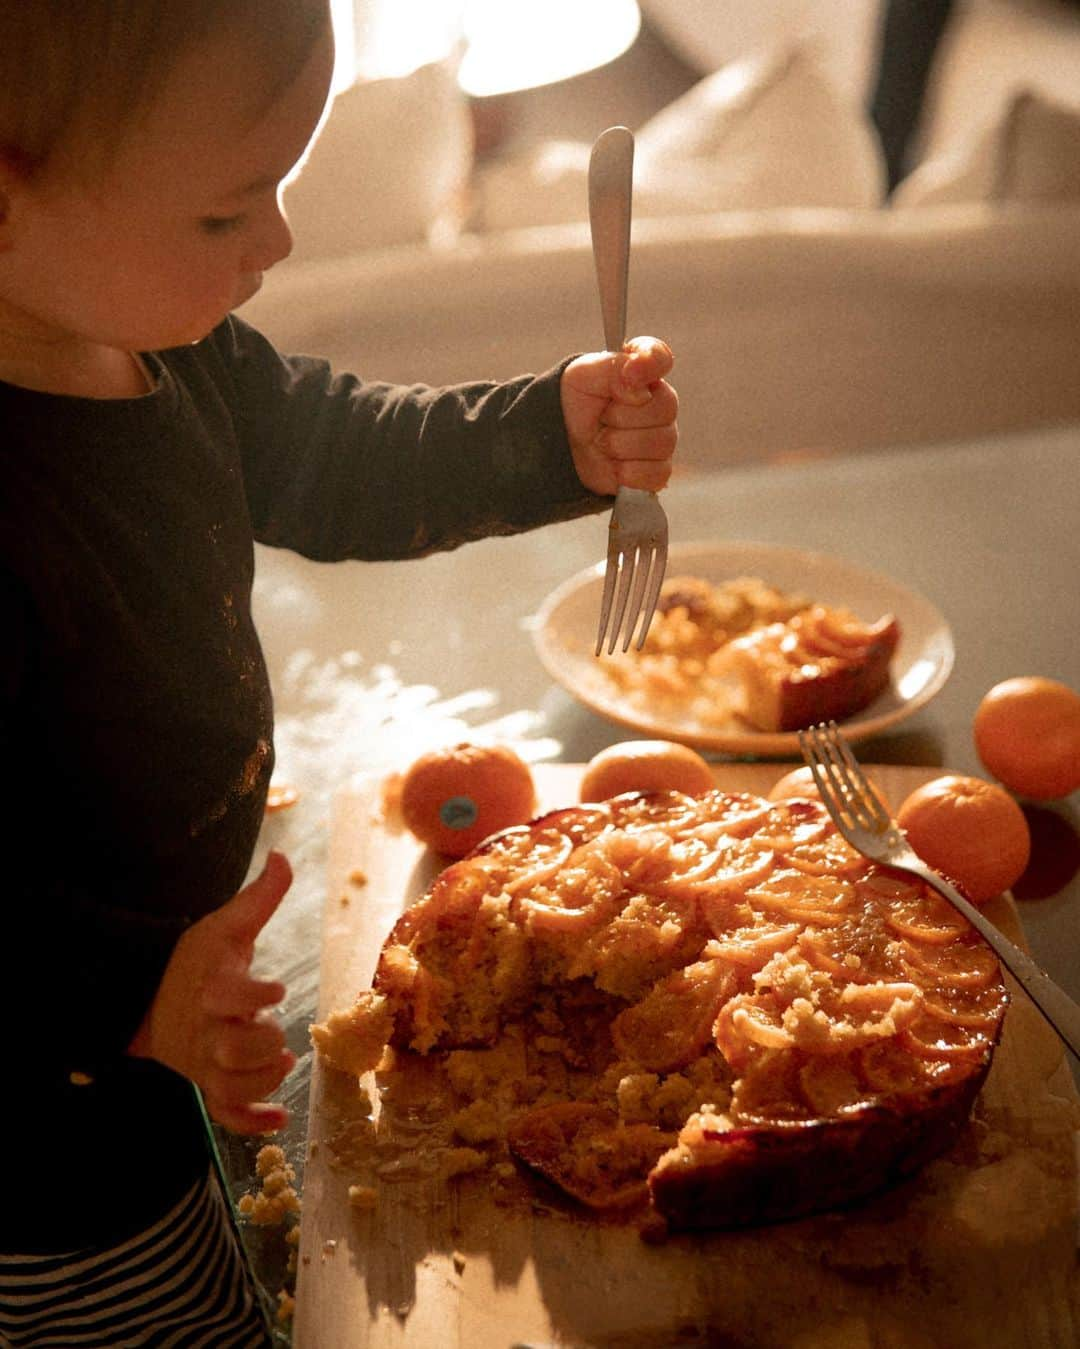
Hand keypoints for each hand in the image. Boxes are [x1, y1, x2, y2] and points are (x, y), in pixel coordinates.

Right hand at [129, 851, 295, 1134]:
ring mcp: (204, 1061)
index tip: (277, 990)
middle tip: (275, 1034)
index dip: (253, 996)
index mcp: (211, 988)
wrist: (151, 999)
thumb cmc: (196, 961)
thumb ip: (259, 897)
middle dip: (259, 1046)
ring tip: (283, 1064)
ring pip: (229, 1085)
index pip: (226, 995)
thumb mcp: (225, 926)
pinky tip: (280, 1120)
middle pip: (230, 1049)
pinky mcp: (206, 1083)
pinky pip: (223, 1113)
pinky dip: (250, 1122)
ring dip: (260, 1083)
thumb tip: (283, 856)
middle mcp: (206, 1029)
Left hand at [560, 336, 677, 495]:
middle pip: (664, 408)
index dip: (650, 364)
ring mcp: (662, 437)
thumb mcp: (582, 376)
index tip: (630, 374)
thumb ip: (613, 368)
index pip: (660, 357)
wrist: (561, 448)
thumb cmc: (575, 408)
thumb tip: (641, 390)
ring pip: (660, 443)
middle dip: (621, 416)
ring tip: (602, 441)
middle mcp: (659, 403)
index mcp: (641, 372)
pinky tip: (613, 464)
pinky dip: (627, 472)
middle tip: (602, 417)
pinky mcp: (657, 470)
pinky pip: (656, 473)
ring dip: (619, 445)